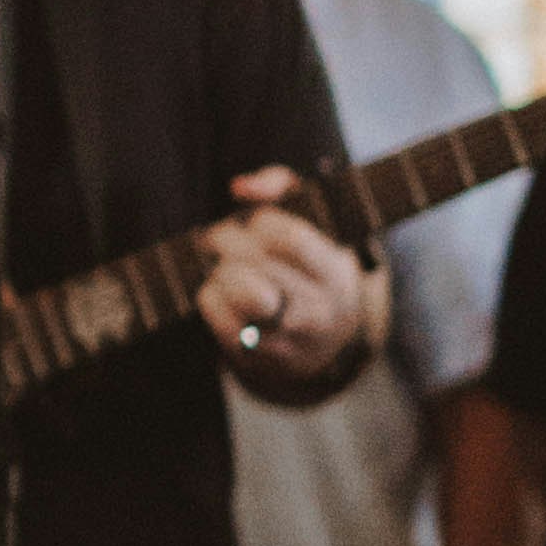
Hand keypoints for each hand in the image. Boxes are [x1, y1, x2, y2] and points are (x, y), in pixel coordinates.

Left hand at [193, 170, 375, 391]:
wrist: (323, 343)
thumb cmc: (307, 264)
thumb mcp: (312, 220)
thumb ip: (281, 186)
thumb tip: (241, 187)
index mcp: (335, 273)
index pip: (294, 241)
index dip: (262, 223)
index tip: (254, 221)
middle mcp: (317, 311)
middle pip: (262, 267)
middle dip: (229, 244)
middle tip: (219, 237)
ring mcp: (289, 340)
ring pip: (244, 298)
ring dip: (220, 272)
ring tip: (220, 263)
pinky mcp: (259, 359)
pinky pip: (223, 324)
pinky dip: (210, 298)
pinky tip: (215, 288)